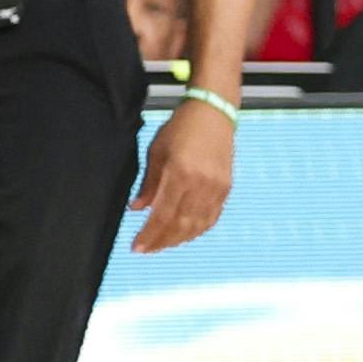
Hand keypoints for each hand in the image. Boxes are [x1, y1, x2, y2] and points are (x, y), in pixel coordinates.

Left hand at [128, 100, 233, 252]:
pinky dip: (197, 230)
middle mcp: (201, 184)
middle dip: (161, 242)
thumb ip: (148, 184)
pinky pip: (211, 218)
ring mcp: (216, 188)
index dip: (149, 236)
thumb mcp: (157, 151)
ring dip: (178, 239)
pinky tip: (185, 233)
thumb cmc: (182, 127)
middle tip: (147, 249)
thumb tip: (137, 208)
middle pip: (179, 226)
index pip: (162, 216)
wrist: (213, 112)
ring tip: (162, 244)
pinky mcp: (225, 188)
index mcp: (180, 174)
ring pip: (196, 226)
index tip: (136, 247)